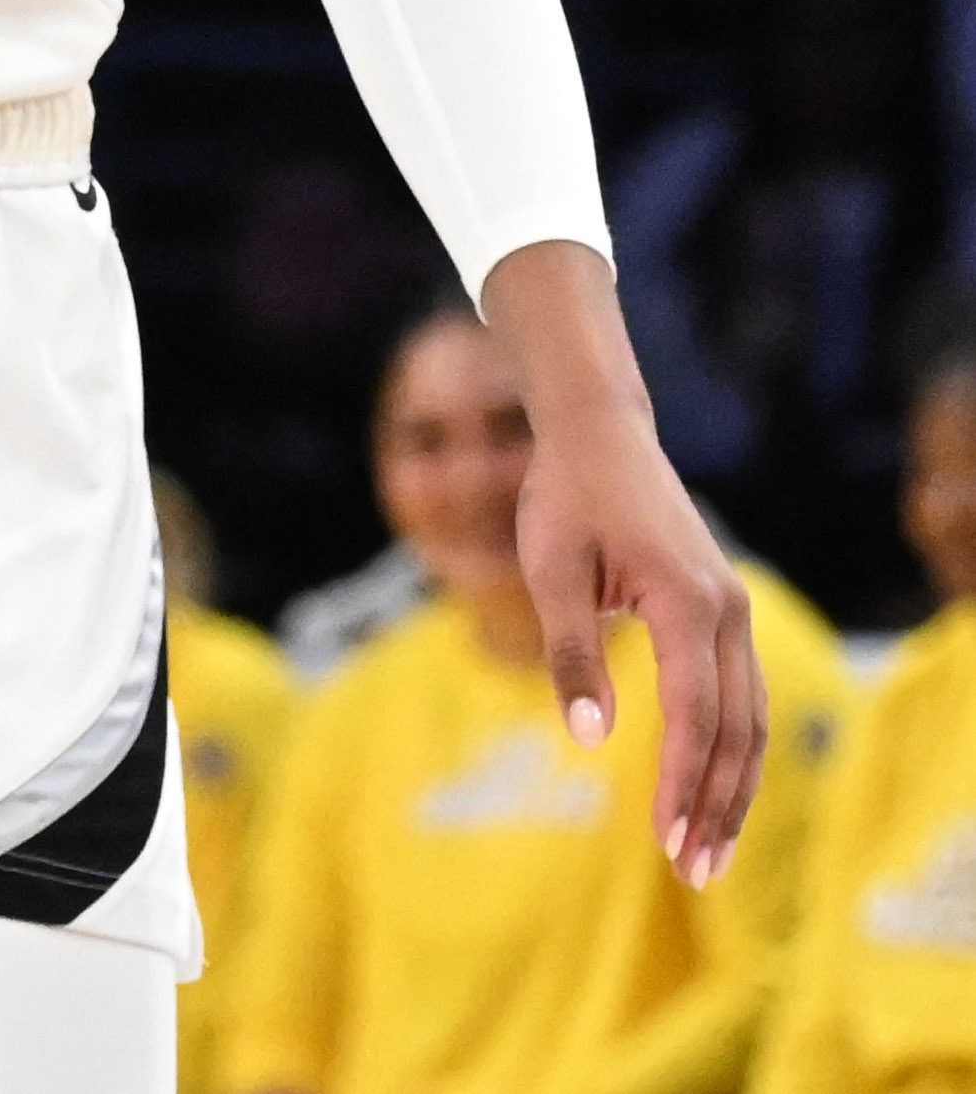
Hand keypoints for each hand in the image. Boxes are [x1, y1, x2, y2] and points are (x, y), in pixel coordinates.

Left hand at [487, 243, 762, 889]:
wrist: (599, 431)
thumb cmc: (566, 496)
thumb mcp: (551, 570)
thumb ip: (571, 653)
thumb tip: (590, 738)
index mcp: (685, 599)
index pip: (695, 713)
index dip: (682, 782)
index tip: (666, 842)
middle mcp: (726, 608)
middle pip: (737, 728)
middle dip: (717, 804)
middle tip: (692, 872)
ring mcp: (732, 609)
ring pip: (751, 718)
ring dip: (732, 787)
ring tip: (707, 853)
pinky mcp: (722, 610)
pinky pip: (741, 695)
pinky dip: (731, 749)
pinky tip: (710, 790)